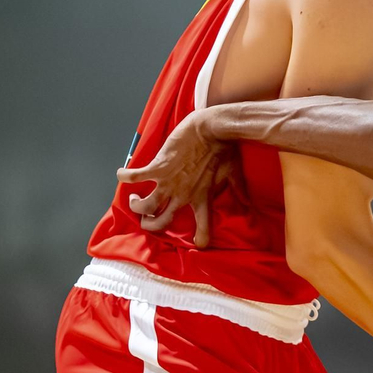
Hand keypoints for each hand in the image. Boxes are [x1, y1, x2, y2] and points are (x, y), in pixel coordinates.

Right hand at [115, 111, 237, 247]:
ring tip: (134, 199)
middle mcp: (182, 195)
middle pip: (160, 222)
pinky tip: (122, 174)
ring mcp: (168, 182)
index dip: (201, 240)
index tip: (197, 244)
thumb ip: (239, 190)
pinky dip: (125, 176)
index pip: (203, 227)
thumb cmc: (224, 148)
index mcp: (201, 198)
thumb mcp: (233, 172)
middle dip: (149, 224)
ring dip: (136, 205)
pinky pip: (134, 176)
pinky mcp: (157, 166)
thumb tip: (251, 203)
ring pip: (144, 205)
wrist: (211, 128)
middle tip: (146, 217)